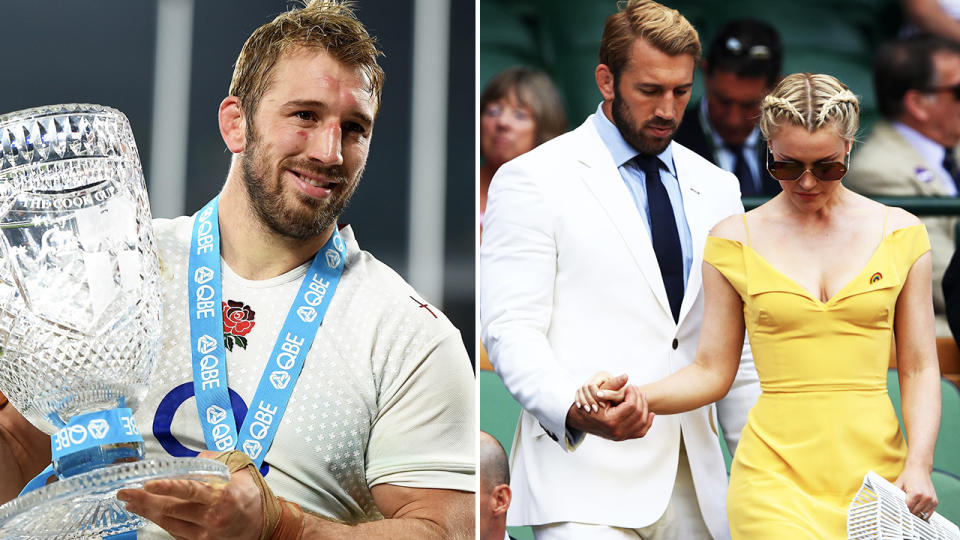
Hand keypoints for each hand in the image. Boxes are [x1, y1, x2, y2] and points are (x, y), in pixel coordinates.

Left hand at [117, 450, 264, 539]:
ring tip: (131, 502)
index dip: (167, 487)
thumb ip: (215, 461)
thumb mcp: (240, 471)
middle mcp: (212, 516)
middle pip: (172, 508)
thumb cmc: (251, 496)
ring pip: (168, 522)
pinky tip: (149, 513)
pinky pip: (174, 531)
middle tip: (125, 492)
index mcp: (222, 496)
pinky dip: (159, 521)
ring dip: (146, 511)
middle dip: (145, 500)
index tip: (149, 483)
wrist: (264, 524)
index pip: (190, 490)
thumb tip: (190, 459)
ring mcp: (206, 532)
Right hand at [567, 384, 654, 440]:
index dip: (633, 393)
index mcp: (611, 421)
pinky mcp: (624, 437)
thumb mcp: (598, 394)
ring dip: (644, 408)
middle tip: (636, 389)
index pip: (631, 406)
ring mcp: (621, 436)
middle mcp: (617, 431)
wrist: (581, 420)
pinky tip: (650, 413)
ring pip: (642, 422)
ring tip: (641, 397)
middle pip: (639, 413)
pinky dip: (647, 422)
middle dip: (639, 399)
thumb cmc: (589, 404)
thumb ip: (613, 385)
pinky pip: (641, 431)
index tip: (631, 386)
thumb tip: (626, 376)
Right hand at [575, 372, 627, 411]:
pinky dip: (579, 400)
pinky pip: (578, 393)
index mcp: (602, 374)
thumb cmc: (621, 397)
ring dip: (583, 401)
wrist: (618, 399)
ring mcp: (589, 380)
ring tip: (588, 411)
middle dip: (589, 399)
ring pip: (580, 390)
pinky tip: (580, 407)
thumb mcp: (617, 395)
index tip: (602, 406)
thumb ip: (610, 393)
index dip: (596, 396)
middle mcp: (595, 375)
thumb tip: (599, 394)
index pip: (593, 385)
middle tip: (594, 410)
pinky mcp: (586, 386)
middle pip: (585, 387)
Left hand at [895, 465, 937, 520]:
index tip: (898, 511)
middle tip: (903, 511)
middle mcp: (925, 497)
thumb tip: (890, 502)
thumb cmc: (909, 476)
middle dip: (908, 512)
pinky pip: (929, 513)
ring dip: (915, 514)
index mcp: (915, 493)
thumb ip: (895, 494)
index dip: (902, 510)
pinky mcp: (935, 501)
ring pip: (921, 514)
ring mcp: (931, 500)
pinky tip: (918, 511)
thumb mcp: (899, 484)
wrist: (919, 469)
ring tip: (910, 510)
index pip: (908, 508)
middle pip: (914, 512)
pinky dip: (923, 514)